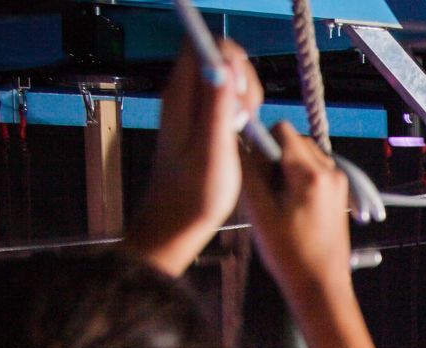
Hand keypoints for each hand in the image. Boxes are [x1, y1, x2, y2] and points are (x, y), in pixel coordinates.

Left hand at [126, 42, 261, 275]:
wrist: (176, 224)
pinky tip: (241, 133)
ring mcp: (190, 107)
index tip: (242, 95)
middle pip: (217, 57)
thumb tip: (223, 63)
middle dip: (242, 77)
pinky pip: (223, 97)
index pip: (203, 46)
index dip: (231, 59)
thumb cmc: (194, 195)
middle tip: (248, 114)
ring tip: (246, 126)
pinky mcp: (198, 121)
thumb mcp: (213, 151)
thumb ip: (217, 105)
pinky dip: (239, 108)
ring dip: (244, 94)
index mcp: (180, 96)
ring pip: (224, 77)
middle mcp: (182, 95)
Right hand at [239, 122, 353, 303]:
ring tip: (276, 199)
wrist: (321, 286)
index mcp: (311, 174)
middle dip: (274, 156)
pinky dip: (297, 177)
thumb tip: (238, 142)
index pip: (281, 130)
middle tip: (264, 188)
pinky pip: (313, 169)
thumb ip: (249, 171)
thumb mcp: (260, 212)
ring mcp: (338, 182)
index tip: (252, 165)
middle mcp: (330, 172)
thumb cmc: (289, 255)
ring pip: (303, 154)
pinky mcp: (338, 192)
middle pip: (294, 140)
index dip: (261, 141)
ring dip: (285, 166)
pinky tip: (289, 204)